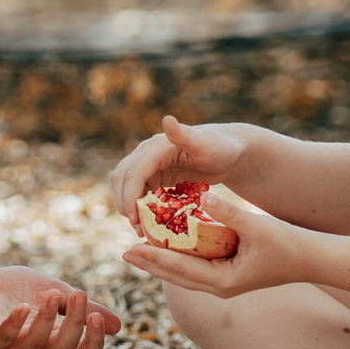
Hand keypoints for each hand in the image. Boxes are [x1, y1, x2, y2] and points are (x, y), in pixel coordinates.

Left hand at [0, 265, 121, 348]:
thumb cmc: (20, 288)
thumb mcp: (58, 293)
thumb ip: (82, 308)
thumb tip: (118, 326)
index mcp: (56, 339)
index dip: (93, 343)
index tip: (97, 316)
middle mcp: (37, 348)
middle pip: (64, 348)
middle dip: (75, 322)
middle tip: (78, 294)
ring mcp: (12, 345)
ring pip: (36, 345)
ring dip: (47, 320)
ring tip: (53, 294)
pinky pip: (3, 339)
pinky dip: (15, 324)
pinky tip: (24, 307)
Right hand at [109, 116, 252, 224]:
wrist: (227, 151)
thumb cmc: (220, 148)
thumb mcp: (205, 145)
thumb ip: (184, 135)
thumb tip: (166, 119)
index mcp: (156, 147)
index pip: (133, 173)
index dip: (129, 196)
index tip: (135, 220)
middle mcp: (146, 153)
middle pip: (122, 178)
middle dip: (125, 203)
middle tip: (137, 228)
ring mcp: (148, 164)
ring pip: (126, 186)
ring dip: (128, 206)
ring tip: (141, 229)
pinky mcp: (154, 175)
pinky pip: (138, 191)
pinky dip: (138, 206)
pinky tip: (148, 223)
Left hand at [121, 186, 307, 299]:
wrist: (312, 259)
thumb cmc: (288, 245)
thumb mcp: (257, 226)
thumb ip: (228, 212)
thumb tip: (203, 196)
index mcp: (223, 281)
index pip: (180, 269)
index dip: (154, 258)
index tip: (131, 249)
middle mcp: (220, 286)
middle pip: (176, 276)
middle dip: (151, 263)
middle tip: (124, 252)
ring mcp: (224, 282)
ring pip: (185, 273)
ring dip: (162, 261)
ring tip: (139, 250)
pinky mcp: (229, 274)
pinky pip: (197, 266)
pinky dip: (180, 257)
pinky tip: (169, 246)